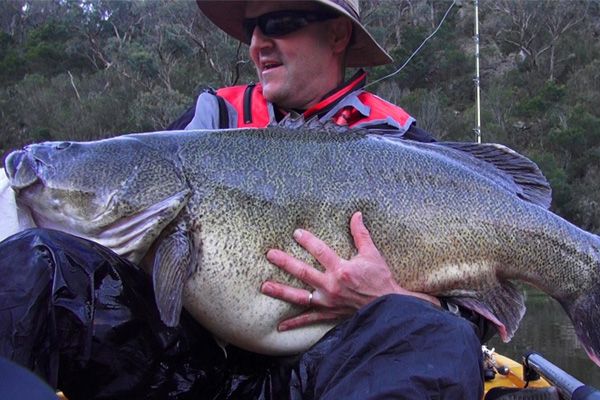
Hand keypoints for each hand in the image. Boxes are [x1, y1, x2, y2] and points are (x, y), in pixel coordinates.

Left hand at [261, 211, 439, 330]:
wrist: (389, 306)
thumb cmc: (381, 279)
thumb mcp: (372, 254)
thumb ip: (361, 234)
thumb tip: (356, 214)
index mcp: (342, 269)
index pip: (320, 251)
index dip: (307, 241)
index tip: (296, 233)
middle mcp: (331, 286)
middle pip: (303, 272)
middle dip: (285, 262)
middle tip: (270, 254)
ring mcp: (328, 302)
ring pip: (300, 296)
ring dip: (281, 291)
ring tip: (265, 286)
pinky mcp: (329, 314)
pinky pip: (309, 319)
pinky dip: (294, 323)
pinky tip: (279, 326)